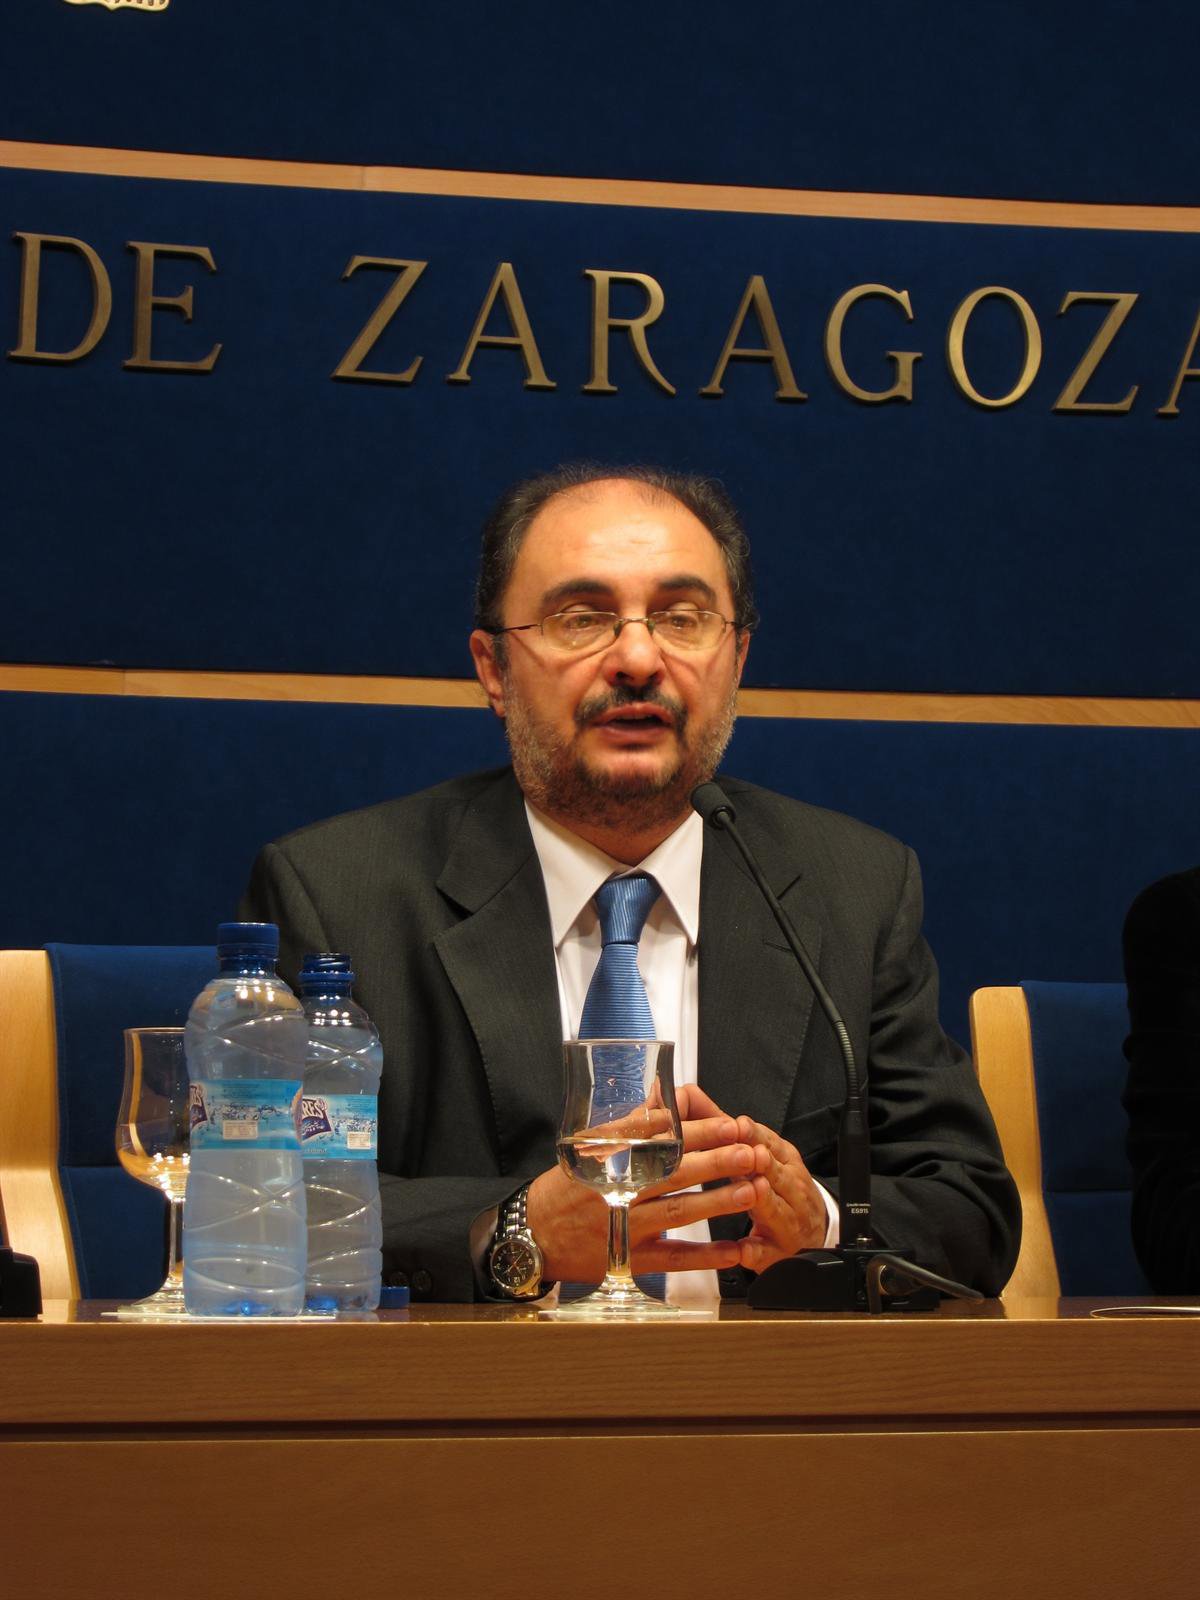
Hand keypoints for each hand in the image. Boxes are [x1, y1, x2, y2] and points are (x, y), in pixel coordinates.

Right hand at [526, 1101, 760, 1282]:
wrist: (533, 1234)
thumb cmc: (569, 1185)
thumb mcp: (590, 1148)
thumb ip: (632, 1126)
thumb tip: (667, 1099)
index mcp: (609, 1159)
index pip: (659, 1141)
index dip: (698, 1132)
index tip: (730, 1124)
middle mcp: (617, 1191)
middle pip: (673, 1174)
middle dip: (715, 1162)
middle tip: (750, 1152)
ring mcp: (624, 1228)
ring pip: (677, 1214)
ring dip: (716, 1203)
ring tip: (751, 1191)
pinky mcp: (630, 1260)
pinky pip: (673, 1259)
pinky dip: (705, 1257)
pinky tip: (734, 1250)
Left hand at [680, 1086, 828, 1272]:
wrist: (808, 1230)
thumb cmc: (773, 1184)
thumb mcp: (751, 1150)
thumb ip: (717, 1123)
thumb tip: (685, 1093)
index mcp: (782, 1159)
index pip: (769, 1141)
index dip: (754, 1134)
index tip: (738, 1125)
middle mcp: (789, 1187)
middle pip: (776, 1172)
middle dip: (763, 1163)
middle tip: (750, 1156)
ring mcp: (787, 1221)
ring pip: (777, 1209)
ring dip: (765, 1201)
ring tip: (753, 1192)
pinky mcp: (778, 1253)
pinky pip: (767, 1253)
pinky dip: (756, 1252)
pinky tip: (743, 1252)